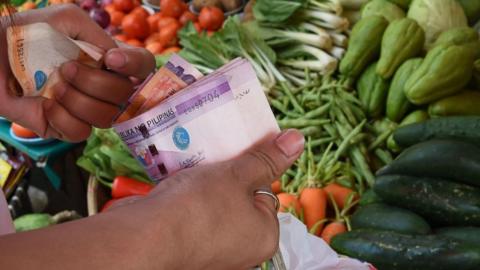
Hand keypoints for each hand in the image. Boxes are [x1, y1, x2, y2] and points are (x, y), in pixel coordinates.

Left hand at [0, 4, 154, 141]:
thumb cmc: (26, 34)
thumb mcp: (66, 20)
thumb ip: (98, 36)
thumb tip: (117, 62)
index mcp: (108, 61)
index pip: (143, 67)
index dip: (136, 66)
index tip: (111, 61)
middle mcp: (103, 87)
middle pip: (126, 96)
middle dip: (95, 83)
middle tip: (66, 68)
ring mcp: (86, 109)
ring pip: (106, 118)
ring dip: (78, 100)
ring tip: (54, 86)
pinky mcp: (65, 128)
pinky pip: (80, 133)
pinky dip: (62, 118)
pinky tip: (46, 103)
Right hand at [142, 130, 303, 268]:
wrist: (144, 239)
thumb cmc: (199, 207)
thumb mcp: (238, 175)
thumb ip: (267, 158)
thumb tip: (298, 140)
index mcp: (264, 236)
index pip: (265, 194)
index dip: (251, 170)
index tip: (235, 153)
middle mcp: (241, 249)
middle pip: (238, 199)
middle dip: (226, 176)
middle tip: (214, 156)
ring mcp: (213, 251)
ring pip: (213, 206)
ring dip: (204, 184)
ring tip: (194, 166)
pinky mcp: (187, 247)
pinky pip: (193, 216)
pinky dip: (186, 200)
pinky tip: (176, 184)